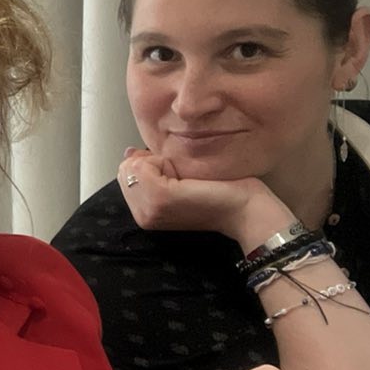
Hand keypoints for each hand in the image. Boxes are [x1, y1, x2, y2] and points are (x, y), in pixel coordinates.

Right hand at [118, 149, 288, 246]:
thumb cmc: (220, 194)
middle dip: (150, 163)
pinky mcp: (160, 198)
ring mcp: (149, 210)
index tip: (175, 176)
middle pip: (125, 169)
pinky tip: (184, 177)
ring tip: (183, 178)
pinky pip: (143, 165)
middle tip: (180, 177)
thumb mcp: (179, 180)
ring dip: (158, 162)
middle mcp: (142, 216)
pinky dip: (163, 161)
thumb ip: (151, 170)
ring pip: (132, 166)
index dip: (148, 165)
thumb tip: (129, 152)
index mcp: (145, 214)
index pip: (125, 175)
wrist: (244, 211)